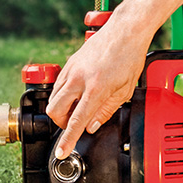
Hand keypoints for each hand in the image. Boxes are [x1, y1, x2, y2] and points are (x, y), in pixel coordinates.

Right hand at [45, 20, 152, 158]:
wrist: (125, 30)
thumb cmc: (129, 57)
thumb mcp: (125, 90)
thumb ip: (107, 110)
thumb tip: (92, 126)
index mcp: (95, 89)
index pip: (76, 121)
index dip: (67, 140)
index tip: (61, 152)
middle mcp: (79, 79)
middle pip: (55, 111)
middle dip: (62, 123)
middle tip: (75, 123)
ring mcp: (72, 69)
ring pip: (53, 98)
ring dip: (62, 109)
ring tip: (79, 107)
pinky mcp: (69, 63)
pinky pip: (58, 85)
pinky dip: (63, 95)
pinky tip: (77, 94)